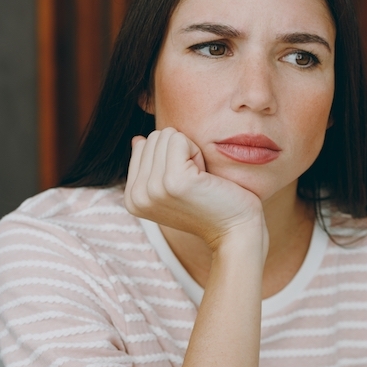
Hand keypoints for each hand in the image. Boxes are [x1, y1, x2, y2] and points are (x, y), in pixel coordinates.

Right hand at [124, 128, 265, 252]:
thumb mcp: (171, 188)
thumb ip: (151, 165)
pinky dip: (197, 152)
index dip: (170, 158)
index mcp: (132, 198)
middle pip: (154, 138)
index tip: (184, 184)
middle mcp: (136, 195)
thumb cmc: (210, 206)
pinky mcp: (174, 181)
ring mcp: (153, 188)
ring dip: (189, 153)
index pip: (143, 146)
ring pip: (166, 136)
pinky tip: (204, 177)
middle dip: (179, 153)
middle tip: (195, 182)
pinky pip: (179, 139)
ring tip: (199, 181)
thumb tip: (138, 140)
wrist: (234, 230)